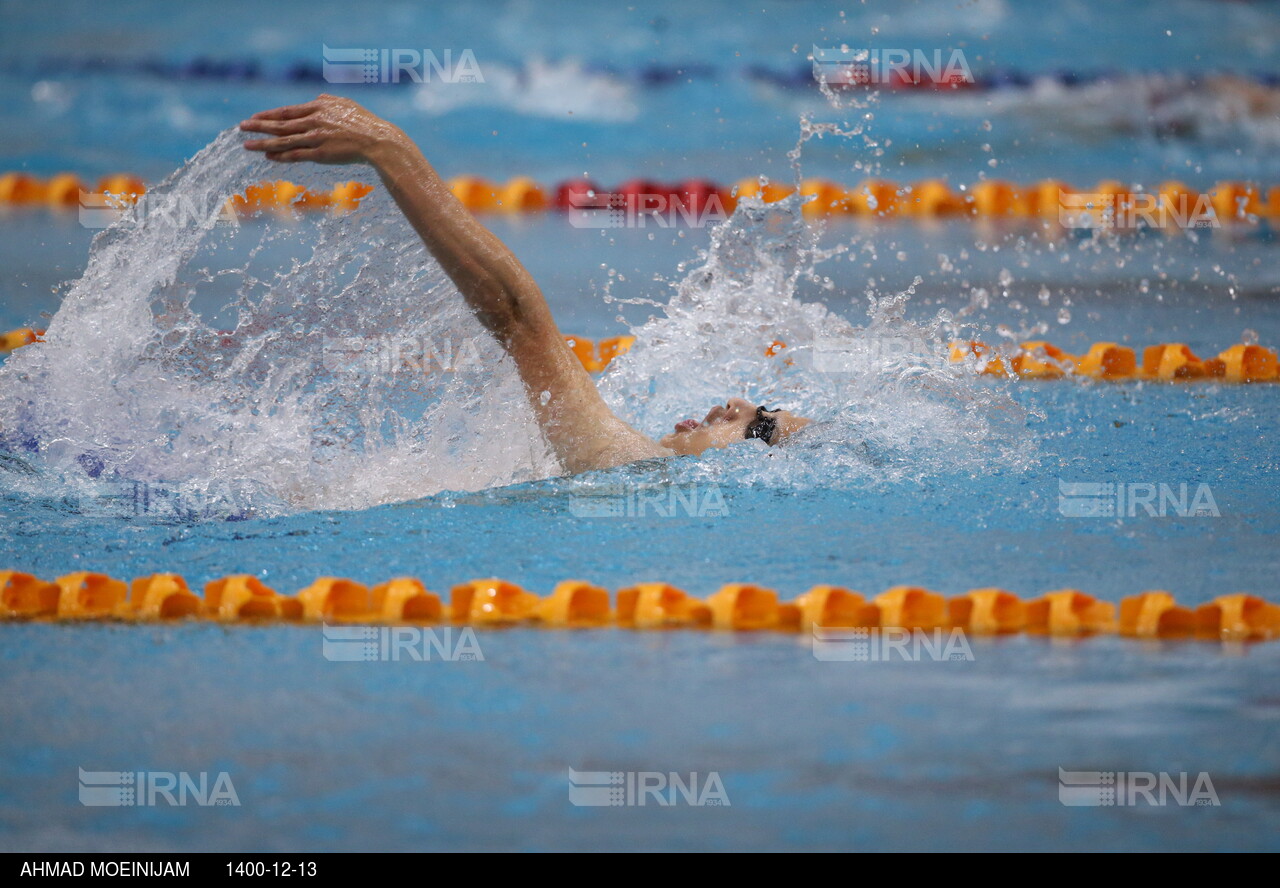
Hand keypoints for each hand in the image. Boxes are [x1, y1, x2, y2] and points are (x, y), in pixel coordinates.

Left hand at [239, 94, 405, 164]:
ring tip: (246, 144)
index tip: (254, 118)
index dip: (268, 115)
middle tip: (241, 127)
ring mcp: (316, 138)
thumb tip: (315, 99)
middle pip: (280, 124)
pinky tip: (268, 156)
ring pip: (283, 140)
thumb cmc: (364, 122)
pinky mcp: (321, 154)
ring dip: (263, 143)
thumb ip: (327, 101)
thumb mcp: (345, 104)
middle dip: (258, 126)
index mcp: (318, 107)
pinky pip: (296, 155)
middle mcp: (314, 121)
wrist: (378, 140)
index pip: (287, 111)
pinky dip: (280, 156)